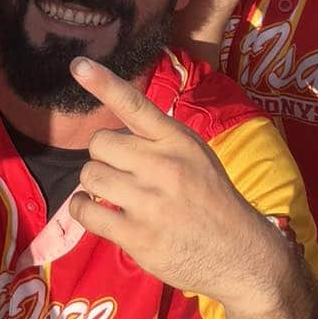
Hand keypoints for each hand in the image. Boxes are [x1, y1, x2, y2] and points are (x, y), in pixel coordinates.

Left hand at [67, 57, 309, 318]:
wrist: (240, 254)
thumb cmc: (211, 200)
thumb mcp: (195, 156)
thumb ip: (158, 141)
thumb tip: (110, 137)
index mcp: (178, 141)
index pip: (135, 105)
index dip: (103, 83)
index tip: (77, 64)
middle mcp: (163, 166)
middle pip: (100, 144)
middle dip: (103, 157)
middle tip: (120, 173)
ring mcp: (149, 202)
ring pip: (89, 175)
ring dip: (94, 185)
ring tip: (114, 196)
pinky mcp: (137, 235)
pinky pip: (85, 211)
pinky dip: (83, 209)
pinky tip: (98, 213)